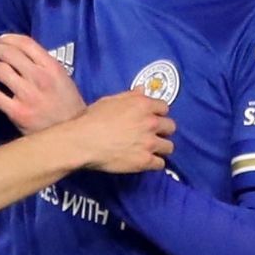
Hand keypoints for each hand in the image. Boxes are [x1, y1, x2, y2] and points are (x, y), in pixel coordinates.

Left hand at [0, 33, 85, 133]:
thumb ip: (45, 66)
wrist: (72, 134)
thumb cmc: (68, 106)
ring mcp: (28, 95)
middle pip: (9, 53)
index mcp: (52, 68)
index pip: (26, 43)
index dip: (9, 38)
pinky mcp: (18, 112)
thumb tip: (21, 54)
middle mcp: (40, 78)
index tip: (1, 40)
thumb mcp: (63, 79)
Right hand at [60, 89, 174, 172]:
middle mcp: (151, 122)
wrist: (83, 141)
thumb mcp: (110, 100)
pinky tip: (145, 161)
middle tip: (152, 135)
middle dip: (163, 131)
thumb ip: (130, 96)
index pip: (164, 108)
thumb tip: (143, 90)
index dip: (158, 114)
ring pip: (169, 147)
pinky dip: (154, 163)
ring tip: (150, 150)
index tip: (152, 118)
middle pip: (171, 127)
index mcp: (143, 105)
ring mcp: (149, 143)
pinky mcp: (145, 161)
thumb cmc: (92, 119)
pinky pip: (160, 164)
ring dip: (161, 148)